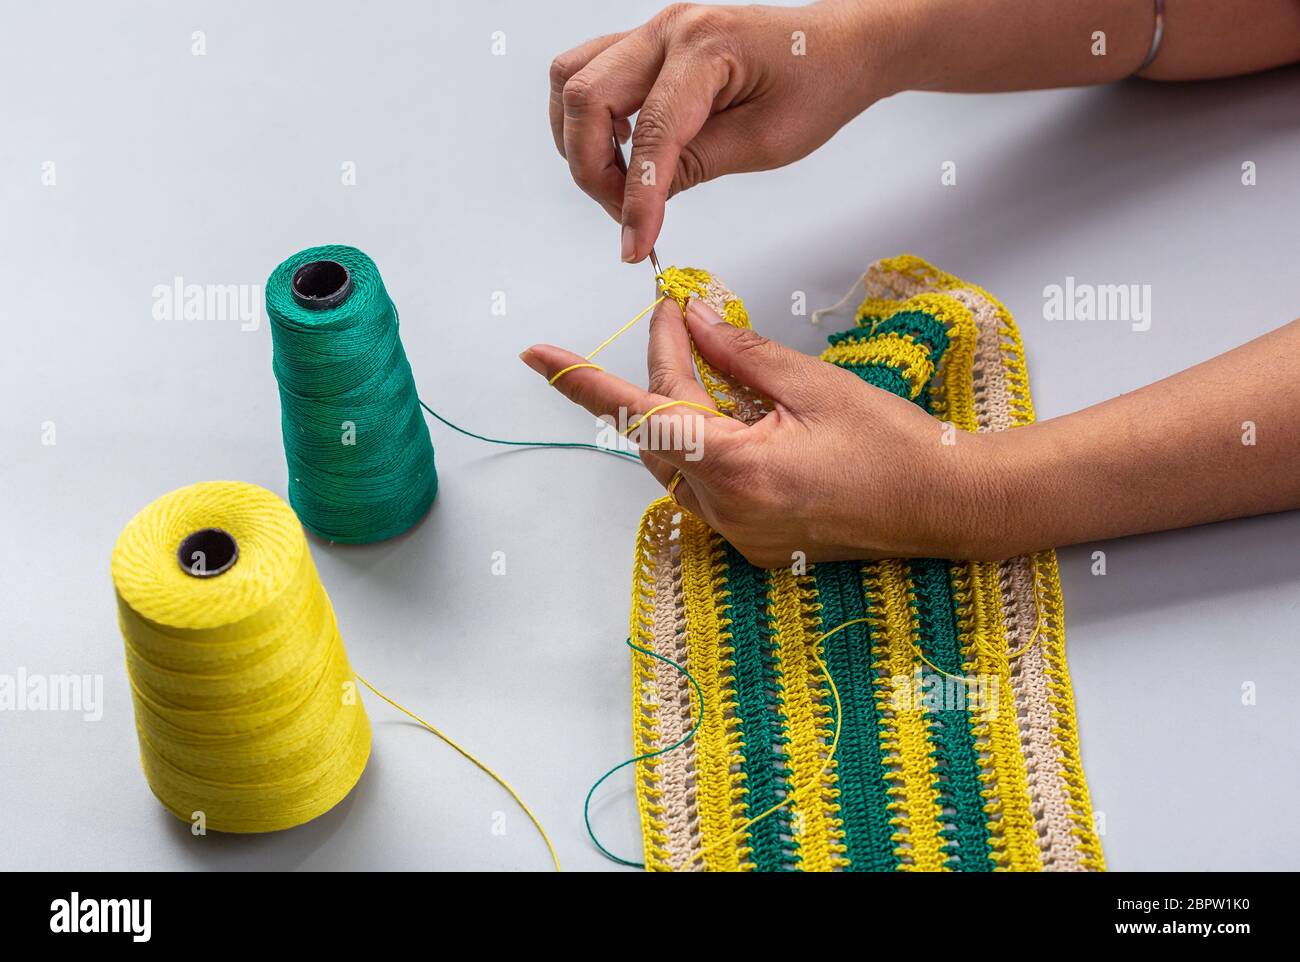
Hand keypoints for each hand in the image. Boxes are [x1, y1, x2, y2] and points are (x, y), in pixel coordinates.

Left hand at [520, 298, 1011, 566]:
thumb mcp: (815, 385)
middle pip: (661, 431)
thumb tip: (697, 320)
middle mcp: (726, 510)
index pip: (639, 415)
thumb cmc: (895, 445)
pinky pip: (708, 485)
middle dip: (662, 368)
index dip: (582, 383)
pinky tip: (732, 407)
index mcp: (736, 469)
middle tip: (678, 311)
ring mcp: (740, 532)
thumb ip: (743, 355)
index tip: (535, 356)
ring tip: (701, 349)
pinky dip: (708, 441)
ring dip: (681, 406)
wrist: (949, 507)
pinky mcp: (756, 540)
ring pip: (679, 460)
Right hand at [548, 1, 892, 262]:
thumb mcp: (766, 141)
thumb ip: (698, 166)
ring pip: (571, 79)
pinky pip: (588, 72)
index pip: (651, 132)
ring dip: (578, 139)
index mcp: (706, 47)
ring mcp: (653, 31)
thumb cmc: (817, 85)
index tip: (633, 246)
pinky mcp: (648, 44)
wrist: (838, 47)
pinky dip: (586, 116)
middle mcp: (669, 29)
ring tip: (618, 180)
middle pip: (585, 96)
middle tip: (624, 215)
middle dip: (591, 168)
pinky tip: (620, 145)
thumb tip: (643, 199)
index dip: (636, 198)